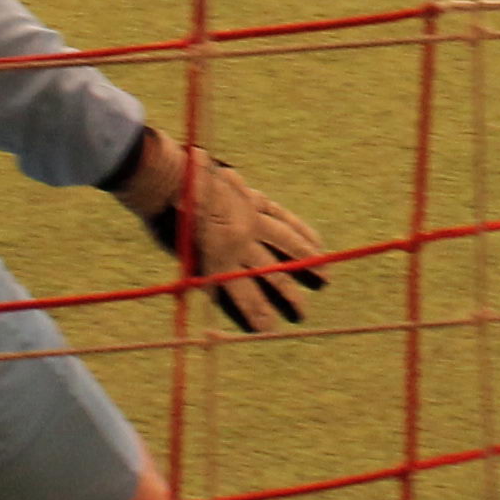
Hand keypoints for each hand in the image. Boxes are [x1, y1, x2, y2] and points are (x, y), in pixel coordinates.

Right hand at [109, 139, 327, 330]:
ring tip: (301, 313)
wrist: (173, 180)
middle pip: (288, 247)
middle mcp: (251, 224)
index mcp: (248, 200)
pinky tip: (263, 327)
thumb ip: (223, 184)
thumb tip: (224, 178)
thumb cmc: (184, 172)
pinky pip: (241, 293)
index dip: (301, 233)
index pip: (282, 219)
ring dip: (288, 296)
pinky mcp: (221, 266)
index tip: (319, 245)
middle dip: (308, 264)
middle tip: (325, 279)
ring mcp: (239, 246)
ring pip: (272, 274)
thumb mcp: (212, 173)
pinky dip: (251, 312)